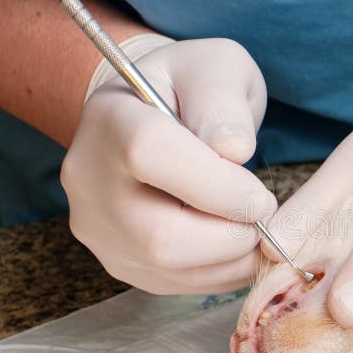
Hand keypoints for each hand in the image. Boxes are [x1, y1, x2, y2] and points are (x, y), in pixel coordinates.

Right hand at [61, 35, 276, 293]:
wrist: (154, 116)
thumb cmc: (191, 88)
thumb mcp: (216, 69)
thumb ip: (224, 103)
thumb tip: (233, 150)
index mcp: (110, 118)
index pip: (151, 156)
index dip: (219, 185)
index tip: (260, 193)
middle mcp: (89, 180)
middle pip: (160, 234)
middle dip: (232, 233)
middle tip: (263, 213)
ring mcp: (99, 228)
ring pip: (170, 267)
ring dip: (233, 257)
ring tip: (255, 226)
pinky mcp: (120, 262)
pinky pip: (176, 283)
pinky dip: (221, 272)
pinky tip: (237, 243)